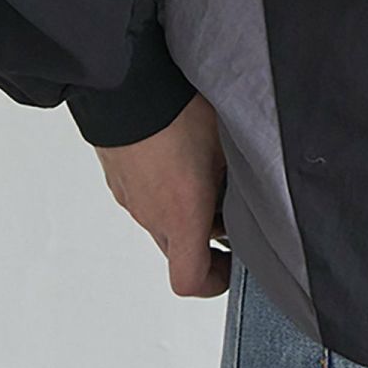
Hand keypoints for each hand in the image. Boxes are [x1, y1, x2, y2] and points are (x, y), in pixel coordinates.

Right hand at [93, 92, 230, 297]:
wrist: (126, 84)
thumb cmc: (177, 112)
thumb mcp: (226, 147)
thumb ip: (237, 183)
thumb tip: (249, 193)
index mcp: (181, 216)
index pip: (190, 281)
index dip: (215, 282)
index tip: (231, 263)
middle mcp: (151, 215)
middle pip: (178, 250)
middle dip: (205, 237)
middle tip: (226, 205)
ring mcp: (130, 197)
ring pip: (161, 221)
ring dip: (183, 210)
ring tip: (205, 168)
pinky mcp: (117, 177)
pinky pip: (144, 197)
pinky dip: (163, 190)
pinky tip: (179, 154)